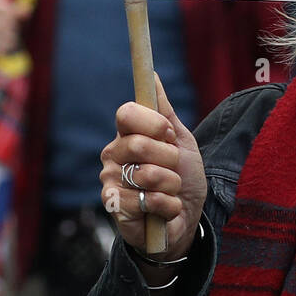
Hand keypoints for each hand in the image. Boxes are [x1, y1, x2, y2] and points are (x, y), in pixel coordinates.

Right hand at [100, 74, 206, 262]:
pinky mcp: (115, 208)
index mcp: (126, 134)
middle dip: (169, 159)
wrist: (184, 219)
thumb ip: (165, 111)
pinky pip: (150, 201)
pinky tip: (163, 210)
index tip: (169, 135)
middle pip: (139, 144)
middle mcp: (112, 155)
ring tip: (169, 191)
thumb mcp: (181, 141)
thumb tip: (152, 75)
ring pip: (147, 175)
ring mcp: (110, 181)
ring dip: (172, 186)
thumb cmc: (183, 178)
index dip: (154, 124)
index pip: (127, 113)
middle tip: (173, 168)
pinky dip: (168, 206)